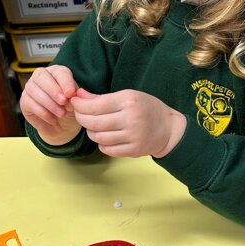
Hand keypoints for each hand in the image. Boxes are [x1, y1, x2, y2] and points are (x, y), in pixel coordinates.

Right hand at [20, 65, 81, 145]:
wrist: (61, 127)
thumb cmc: (69, 109)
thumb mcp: (75, 103)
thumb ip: (73, 96)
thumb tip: (69, 95)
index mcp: (56, 72)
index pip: (59, 72)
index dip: (65, 82)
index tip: (71, 93)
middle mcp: (41, 77)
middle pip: (42, 76)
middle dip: (53, 90)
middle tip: (63, 102)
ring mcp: (30, 88)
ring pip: (34, 90)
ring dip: (49, 103)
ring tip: (61, 114)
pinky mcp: (24, 101)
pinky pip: (29, 103)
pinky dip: (43, 112)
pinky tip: (53, 119)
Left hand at [70, 88, 186, 157]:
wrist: (169, 128)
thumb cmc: (147, 108)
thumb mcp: (128, 96)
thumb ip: (102, 97)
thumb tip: (78, 95)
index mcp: (129, 101)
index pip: (95, 106)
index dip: (80, 105)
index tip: (75, 103)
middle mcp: (131, 119)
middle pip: (93, 123)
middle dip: (81, 118)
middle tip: (80, 115)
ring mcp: (133, 136)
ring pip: (98, 137)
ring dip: (91, 132)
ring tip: (95, 126)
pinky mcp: (133, 150)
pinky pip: (107, 149)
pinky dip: (102, 143)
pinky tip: (105, 137)